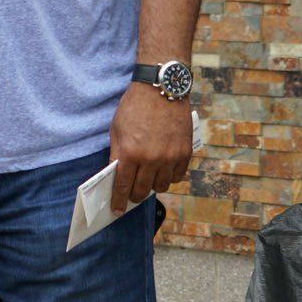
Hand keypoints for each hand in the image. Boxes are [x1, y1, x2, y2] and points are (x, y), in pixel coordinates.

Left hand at [109, 82, 193, 214]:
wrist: (161, 90)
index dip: (119, 200)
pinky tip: (162, 171)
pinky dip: (169, 177)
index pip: (123, 185)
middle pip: (143, 190)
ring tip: (147, 180)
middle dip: (135, 196)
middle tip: (131, 197)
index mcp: (130, 153)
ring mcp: (170, 157)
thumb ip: (117, 154)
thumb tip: (116, 174)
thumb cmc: (134, 107)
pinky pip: (177, 176)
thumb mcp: (117, 129)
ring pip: (162, 186)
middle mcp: (151, 159)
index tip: (116, 210)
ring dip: (153, 186)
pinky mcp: (184, 153)